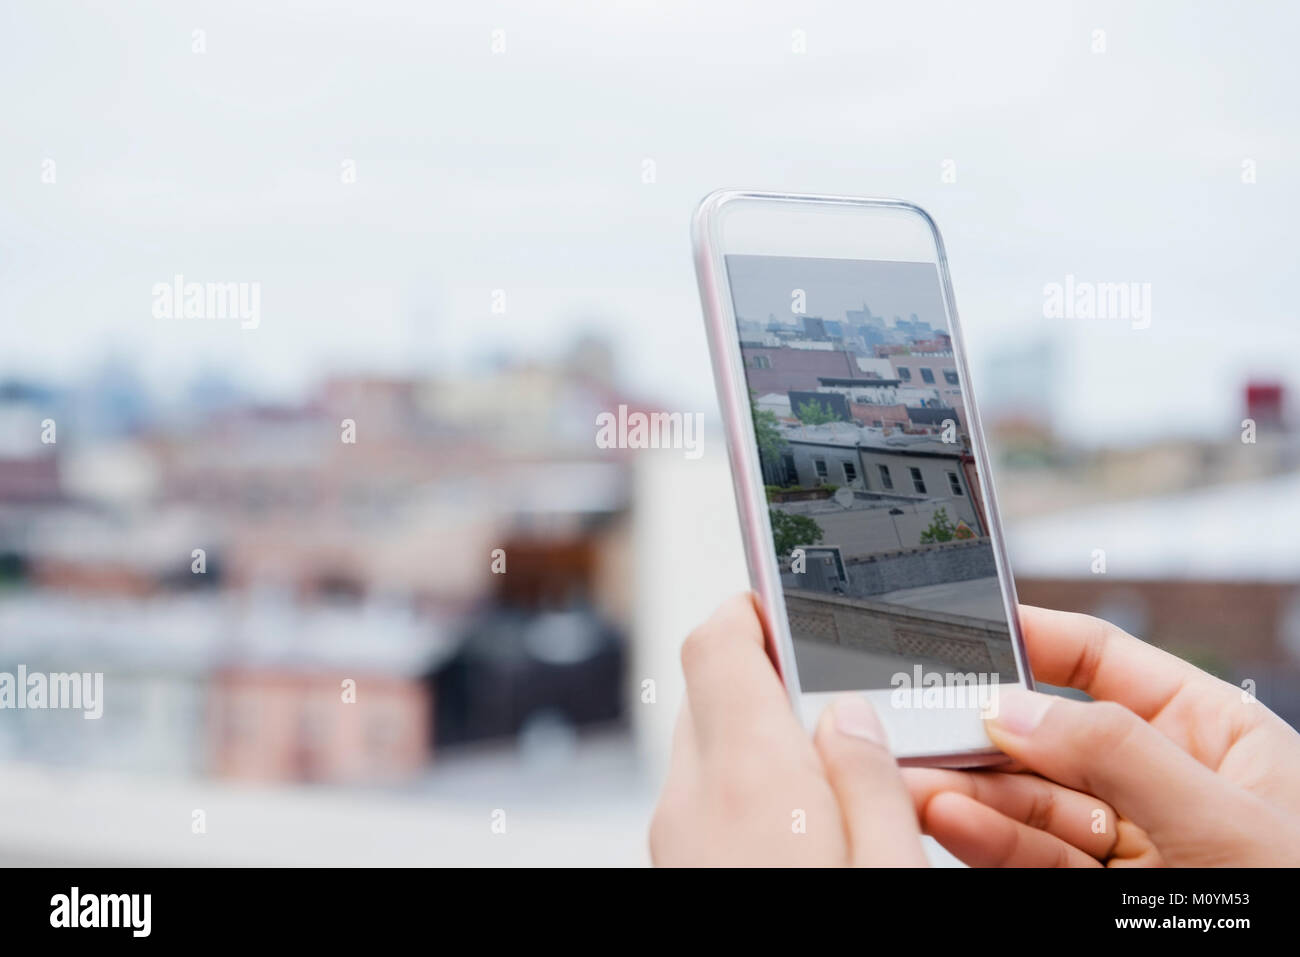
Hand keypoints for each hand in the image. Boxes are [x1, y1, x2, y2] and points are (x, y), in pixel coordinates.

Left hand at [650, 593, 926, 865]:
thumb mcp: (890, 871)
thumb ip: (873, 785)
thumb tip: (852, 716)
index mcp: (749, 782)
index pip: (717, 644)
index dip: (756, 610)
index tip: (797, 606)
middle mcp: (692, 804)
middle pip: (714, 695)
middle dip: (776, 687)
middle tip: (846, 709)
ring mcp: (674, 843)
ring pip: (709, 755)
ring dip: (764, 749)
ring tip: (837, 783)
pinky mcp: (674, 871)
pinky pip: (706, 806)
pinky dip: (748, 797)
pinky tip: (807, 833)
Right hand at [905, 605, 1299, 865]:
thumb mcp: (1224, 823)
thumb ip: (1120, 754)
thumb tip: (1019, 710)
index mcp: (1211, 734)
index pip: (1104, 663)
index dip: (1035, 640)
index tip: (968, 633)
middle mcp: (1162, 783)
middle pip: (1050, 737)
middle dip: (985, 734)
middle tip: (923, 730)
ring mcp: (1130, 845)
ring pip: (1030, 803)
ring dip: (971, 793)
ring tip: (920, 786)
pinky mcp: (1103, 898)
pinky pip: (1033, 858)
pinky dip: (987, 841)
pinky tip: (951, 821)